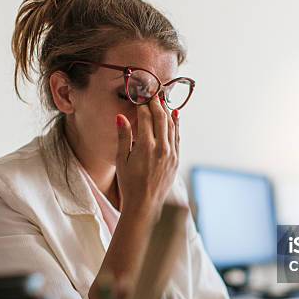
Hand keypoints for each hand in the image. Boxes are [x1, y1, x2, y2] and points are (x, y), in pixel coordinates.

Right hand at [115, 97, 179, 214]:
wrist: (145, 204)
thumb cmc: (129, 183)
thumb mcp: (121, 159)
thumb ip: (123, 136)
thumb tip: (121, 116)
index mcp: (146, 147)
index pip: (146, 118)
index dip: (143, 106)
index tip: (140, 97)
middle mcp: (161, 148)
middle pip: (161, 118)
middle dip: (156, 104)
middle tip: (152, 95)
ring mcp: (171, 154)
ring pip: (172, 126)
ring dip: (167, 112)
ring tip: (162, 101)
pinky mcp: (176, 159)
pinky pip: (177, 137)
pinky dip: (177, 124)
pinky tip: (176, 115)